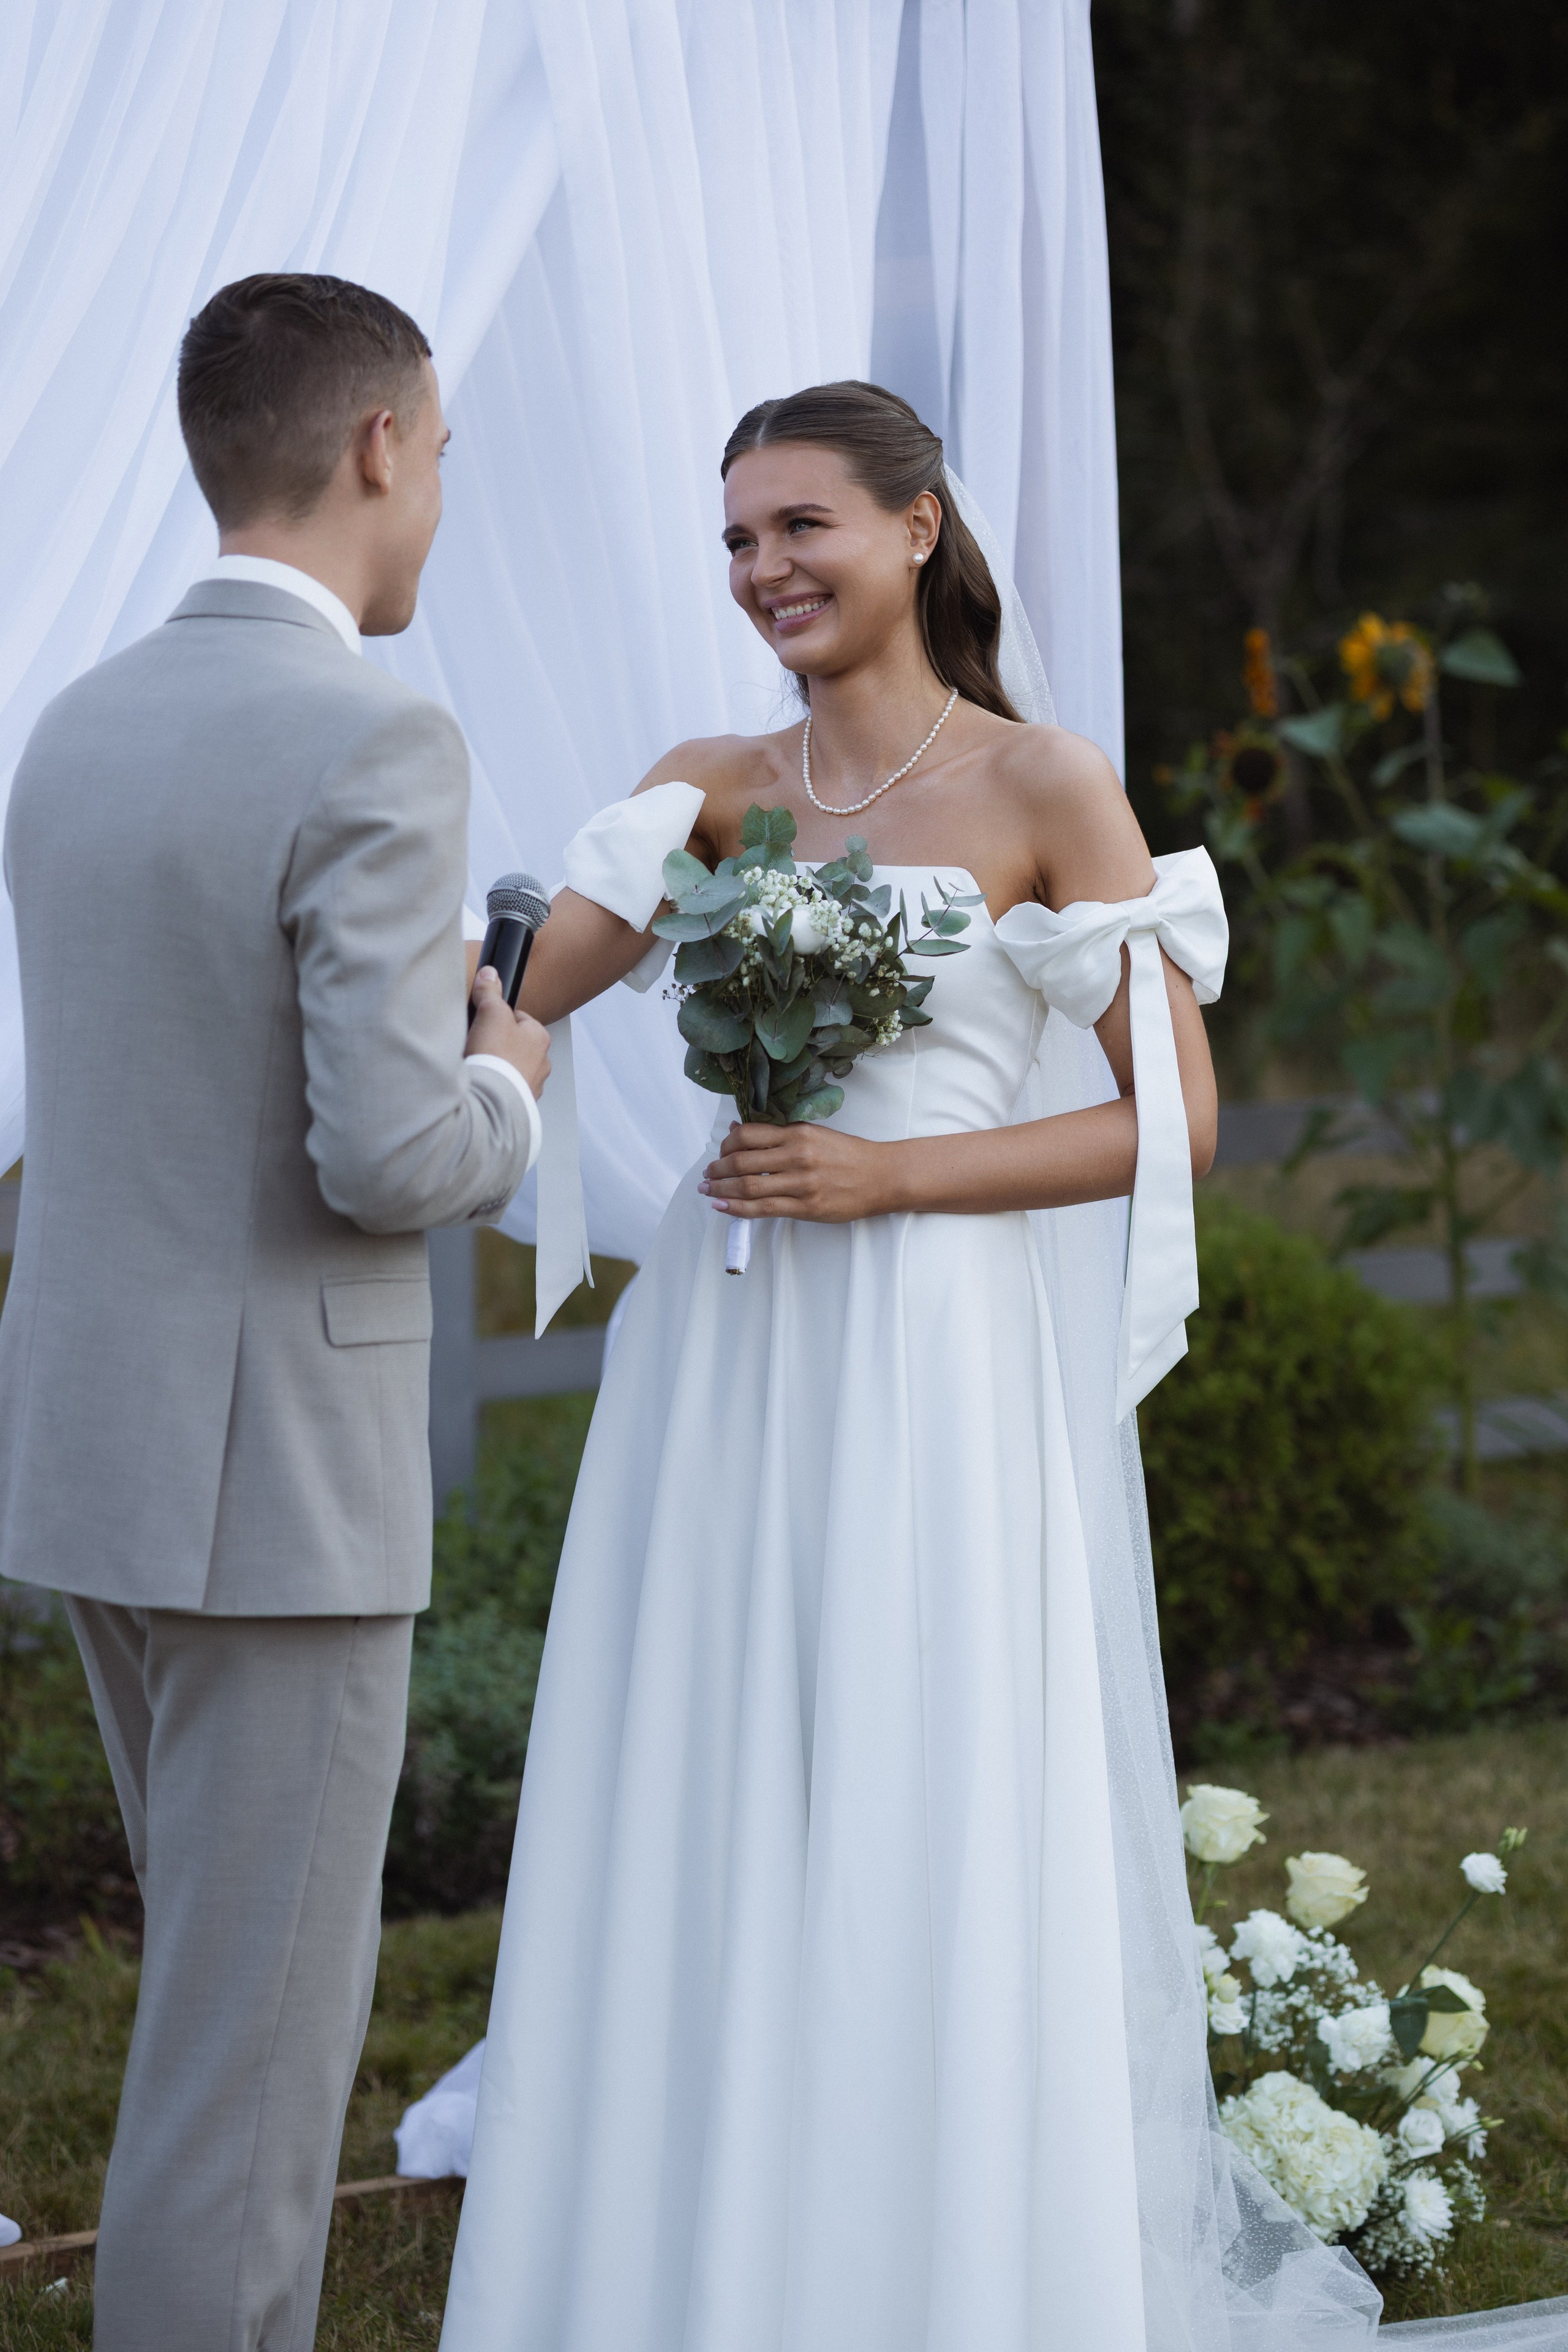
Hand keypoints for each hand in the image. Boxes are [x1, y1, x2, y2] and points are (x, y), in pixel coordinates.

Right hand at [466, 967, 550, 1095]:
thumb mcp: (491, 1013)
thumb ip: (490, 992)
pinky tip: (482, 1082)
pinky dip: (495, 1084)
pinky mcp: (519, 1102)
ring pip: (511, 1068)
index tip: (485, 1023)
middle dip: (497, 1044)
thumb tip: (489, 974)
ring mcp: (532, 1084)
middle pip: (515, 1044)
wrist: (491, 1101)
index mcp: (540, 1037)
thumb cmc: (496, 1058)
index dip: (498, 1018)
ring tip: (478, 1065)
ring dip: (497, 1066)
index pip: (520, 1018)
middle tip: (479, 1045)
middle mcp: (542, 1062)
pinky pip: (506, 1087)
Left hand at [698, 1121, 896, 1221]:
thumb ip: (778, 1135)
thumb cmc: (849, 1155)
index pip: (749, 1136)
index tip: (719, 1151)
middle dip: (718, 1169)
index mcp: (798, 1133)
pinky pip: (763, 1209)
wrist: (882, 1177)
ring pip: (749, 1186)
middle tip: (708, 1174)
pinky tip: (722, 1206)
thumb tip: (738, 1130)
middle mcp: (797, 1156)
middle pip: (742, 1161)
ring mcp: (801, 1183)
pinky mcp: (806, 1207)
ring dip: (722, 1189)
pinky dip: (737, 1208)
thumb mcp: (814, 1134)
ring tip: (708, 1191)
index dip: (726, 1144)